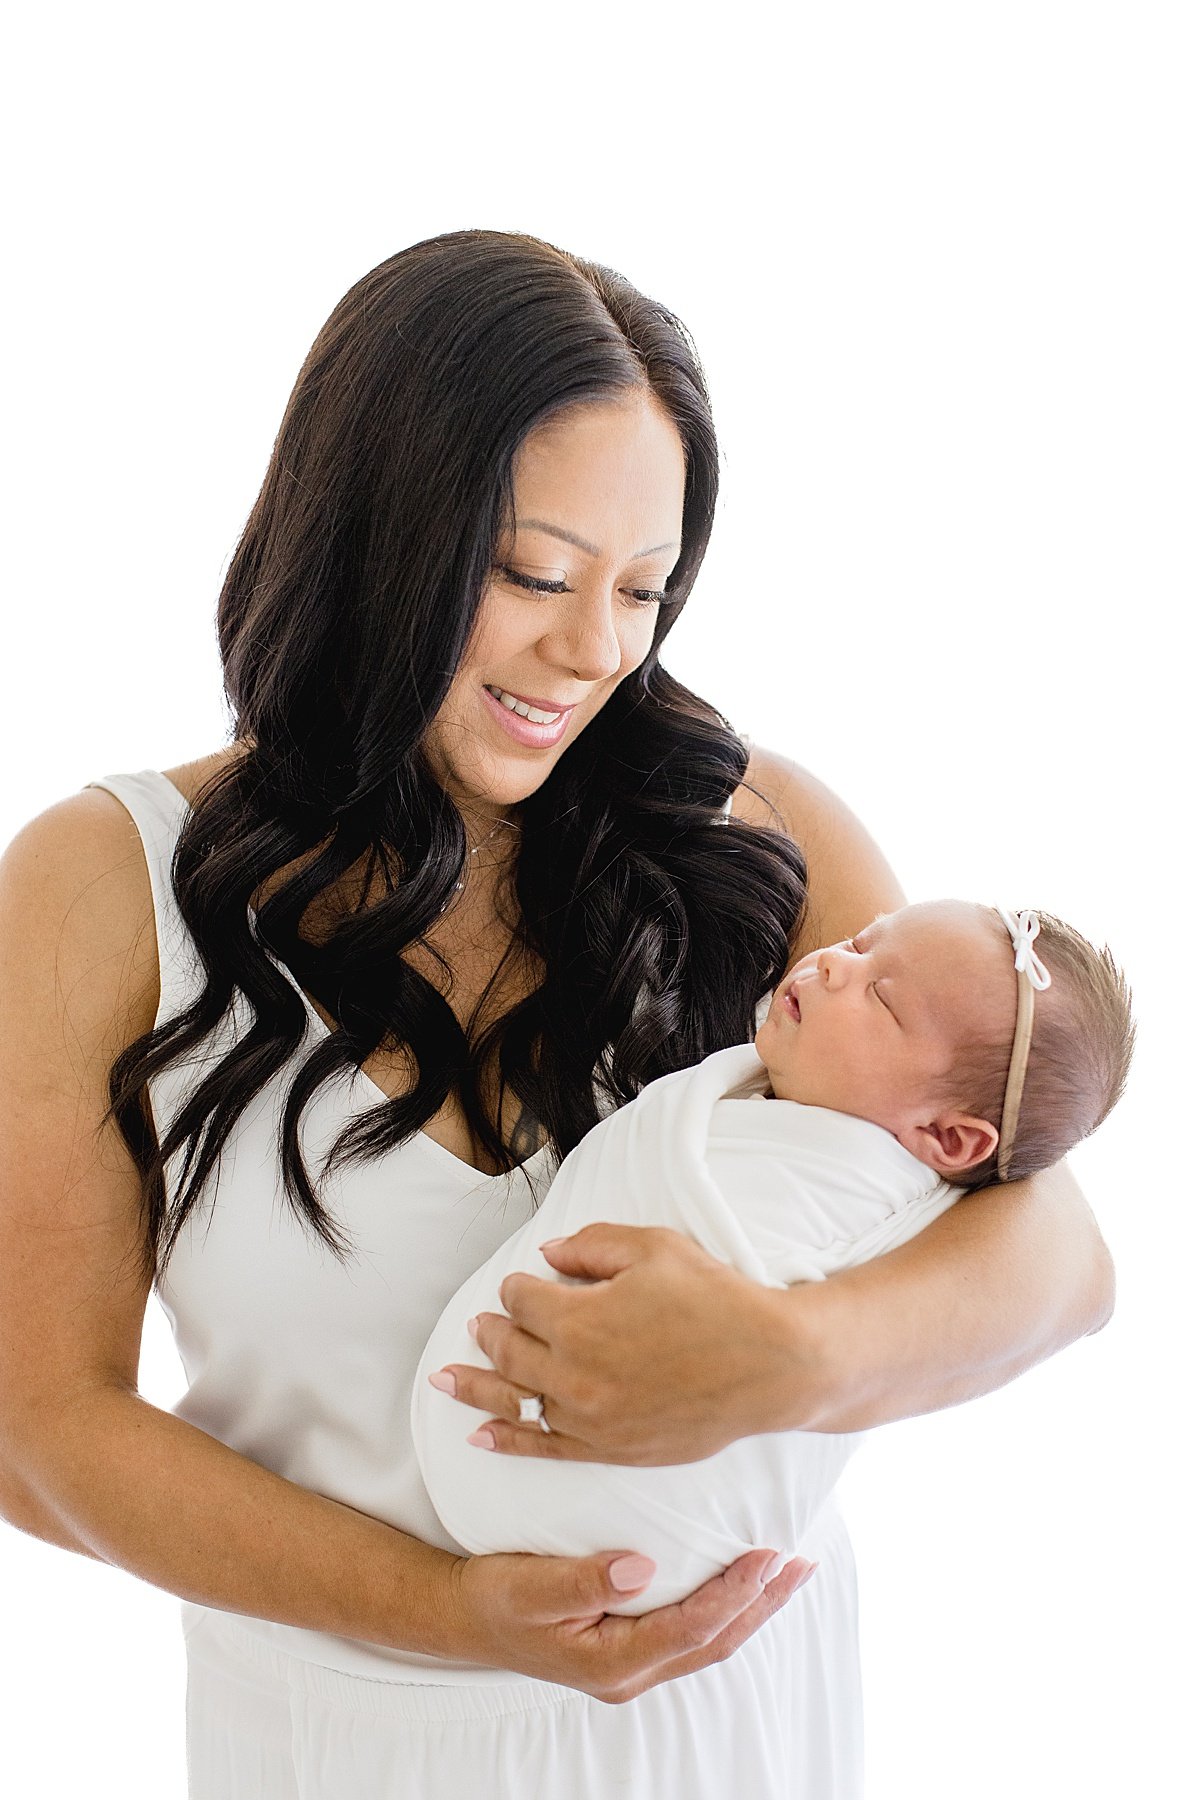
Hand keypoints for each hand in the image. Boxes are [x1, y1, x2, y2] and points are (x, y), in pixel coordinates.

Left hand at [431, 1223, 813, 1464]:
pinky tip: (480, 1436)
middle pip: (510, 1350)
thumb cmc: (716, 1298)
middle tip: (480, 1323)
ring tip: (444, 1381)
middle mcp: (574, 1373)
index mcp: (579, 1318)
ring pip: (517, 1401)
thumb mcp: (655, 1248)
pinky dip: (508, 1440)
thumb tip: (549, 1254)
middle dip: (491, 1332)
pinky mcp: (611, 1448)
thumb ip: (594, 1245)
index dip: (522, 1285)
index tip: (533, 1280)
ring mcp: (590, 1417)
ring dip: (478, 1387)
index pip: (523, 1299)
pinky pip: (544, 1448)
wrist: (770, 1366)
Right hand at [445, 1543, 816, 1702]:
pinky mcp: (631, 1646)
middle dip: (762, 1604)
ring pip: (710, 1640)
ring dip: (752, 1607)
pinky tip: (741, 1581)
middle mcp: (631, 1672)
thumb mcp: (529, 1586)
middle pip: (715, 1642)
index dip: (732, 1593)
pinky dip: (725, 1605)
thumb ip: (584, 1580)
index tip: (766, 1555)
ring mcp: (633, 1664)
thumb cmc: (496, 1598)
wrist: (467, 1618)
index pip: (690, 1628)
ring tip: (789, 1570)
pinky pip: (693, 1631)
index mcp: (612, 1662)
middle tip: (800, 1562)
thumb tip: (640, 1566)